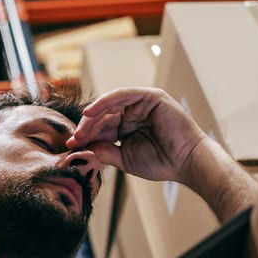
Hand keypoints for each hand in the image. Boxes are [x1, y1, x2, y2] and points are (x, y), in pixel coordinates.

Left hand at [66, 87, 208, 184]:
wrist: (186, 162)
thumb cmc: (161, 162)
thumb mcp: (124, 158)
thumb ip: (104, 151)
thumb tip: (81, 149)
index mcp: (128, 127)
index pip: (101, 127)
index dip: (86, 135)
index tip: (70, 146)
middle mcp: (134, 113)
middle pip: (102, 115)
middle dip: (86, 127)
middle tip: (73, 140)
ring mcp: (142, 103)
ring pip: (109, 104)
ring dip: (92, 117)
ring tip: (80, 131)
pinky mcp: (151, 96)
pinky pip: (122, 95)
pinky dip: (105, 102)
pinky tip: (90, 113)